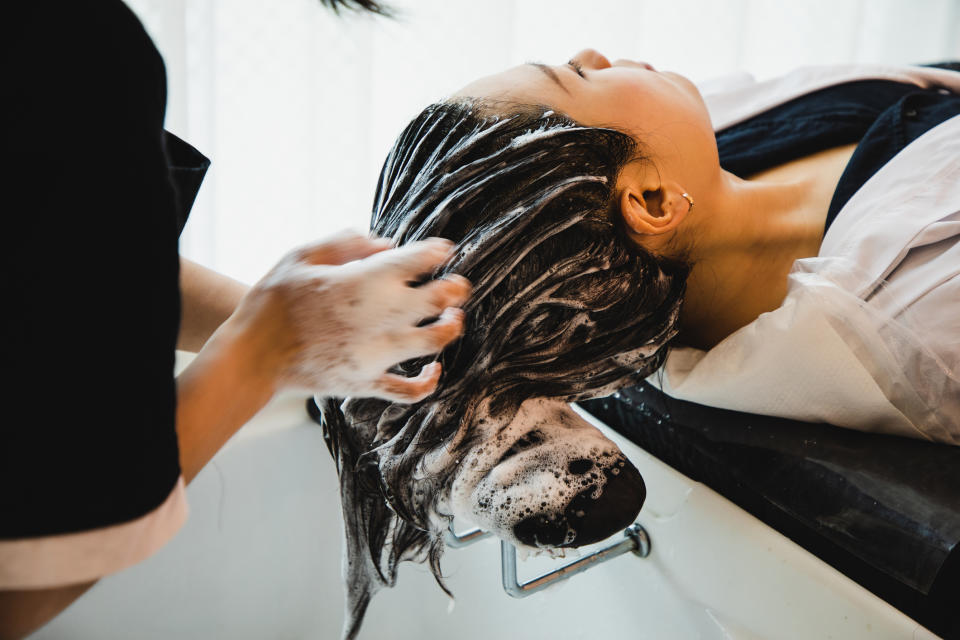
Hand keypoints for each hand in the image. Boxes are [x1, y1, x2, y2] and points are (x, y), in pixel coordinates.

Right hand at [224, 232, 469, 402]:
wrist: (251, 355)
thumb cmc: (274, 301)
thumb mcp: (302, 256)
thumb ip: (346, 242)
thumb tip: (386, 242)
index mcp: (365, 280)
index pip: (419, 259)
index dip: (437, 251)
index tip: (442, 250)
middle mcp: (381, 315)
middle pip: (439, 299)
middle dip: (455, 288)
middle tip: (460, 284)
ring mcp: (378, 353)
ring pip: (435, 341)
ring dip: (451, 328)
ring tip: (455, 318)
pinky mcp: (369, 383)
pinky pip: (411, 389)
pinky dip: (429, 381)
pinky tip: (434, 369)